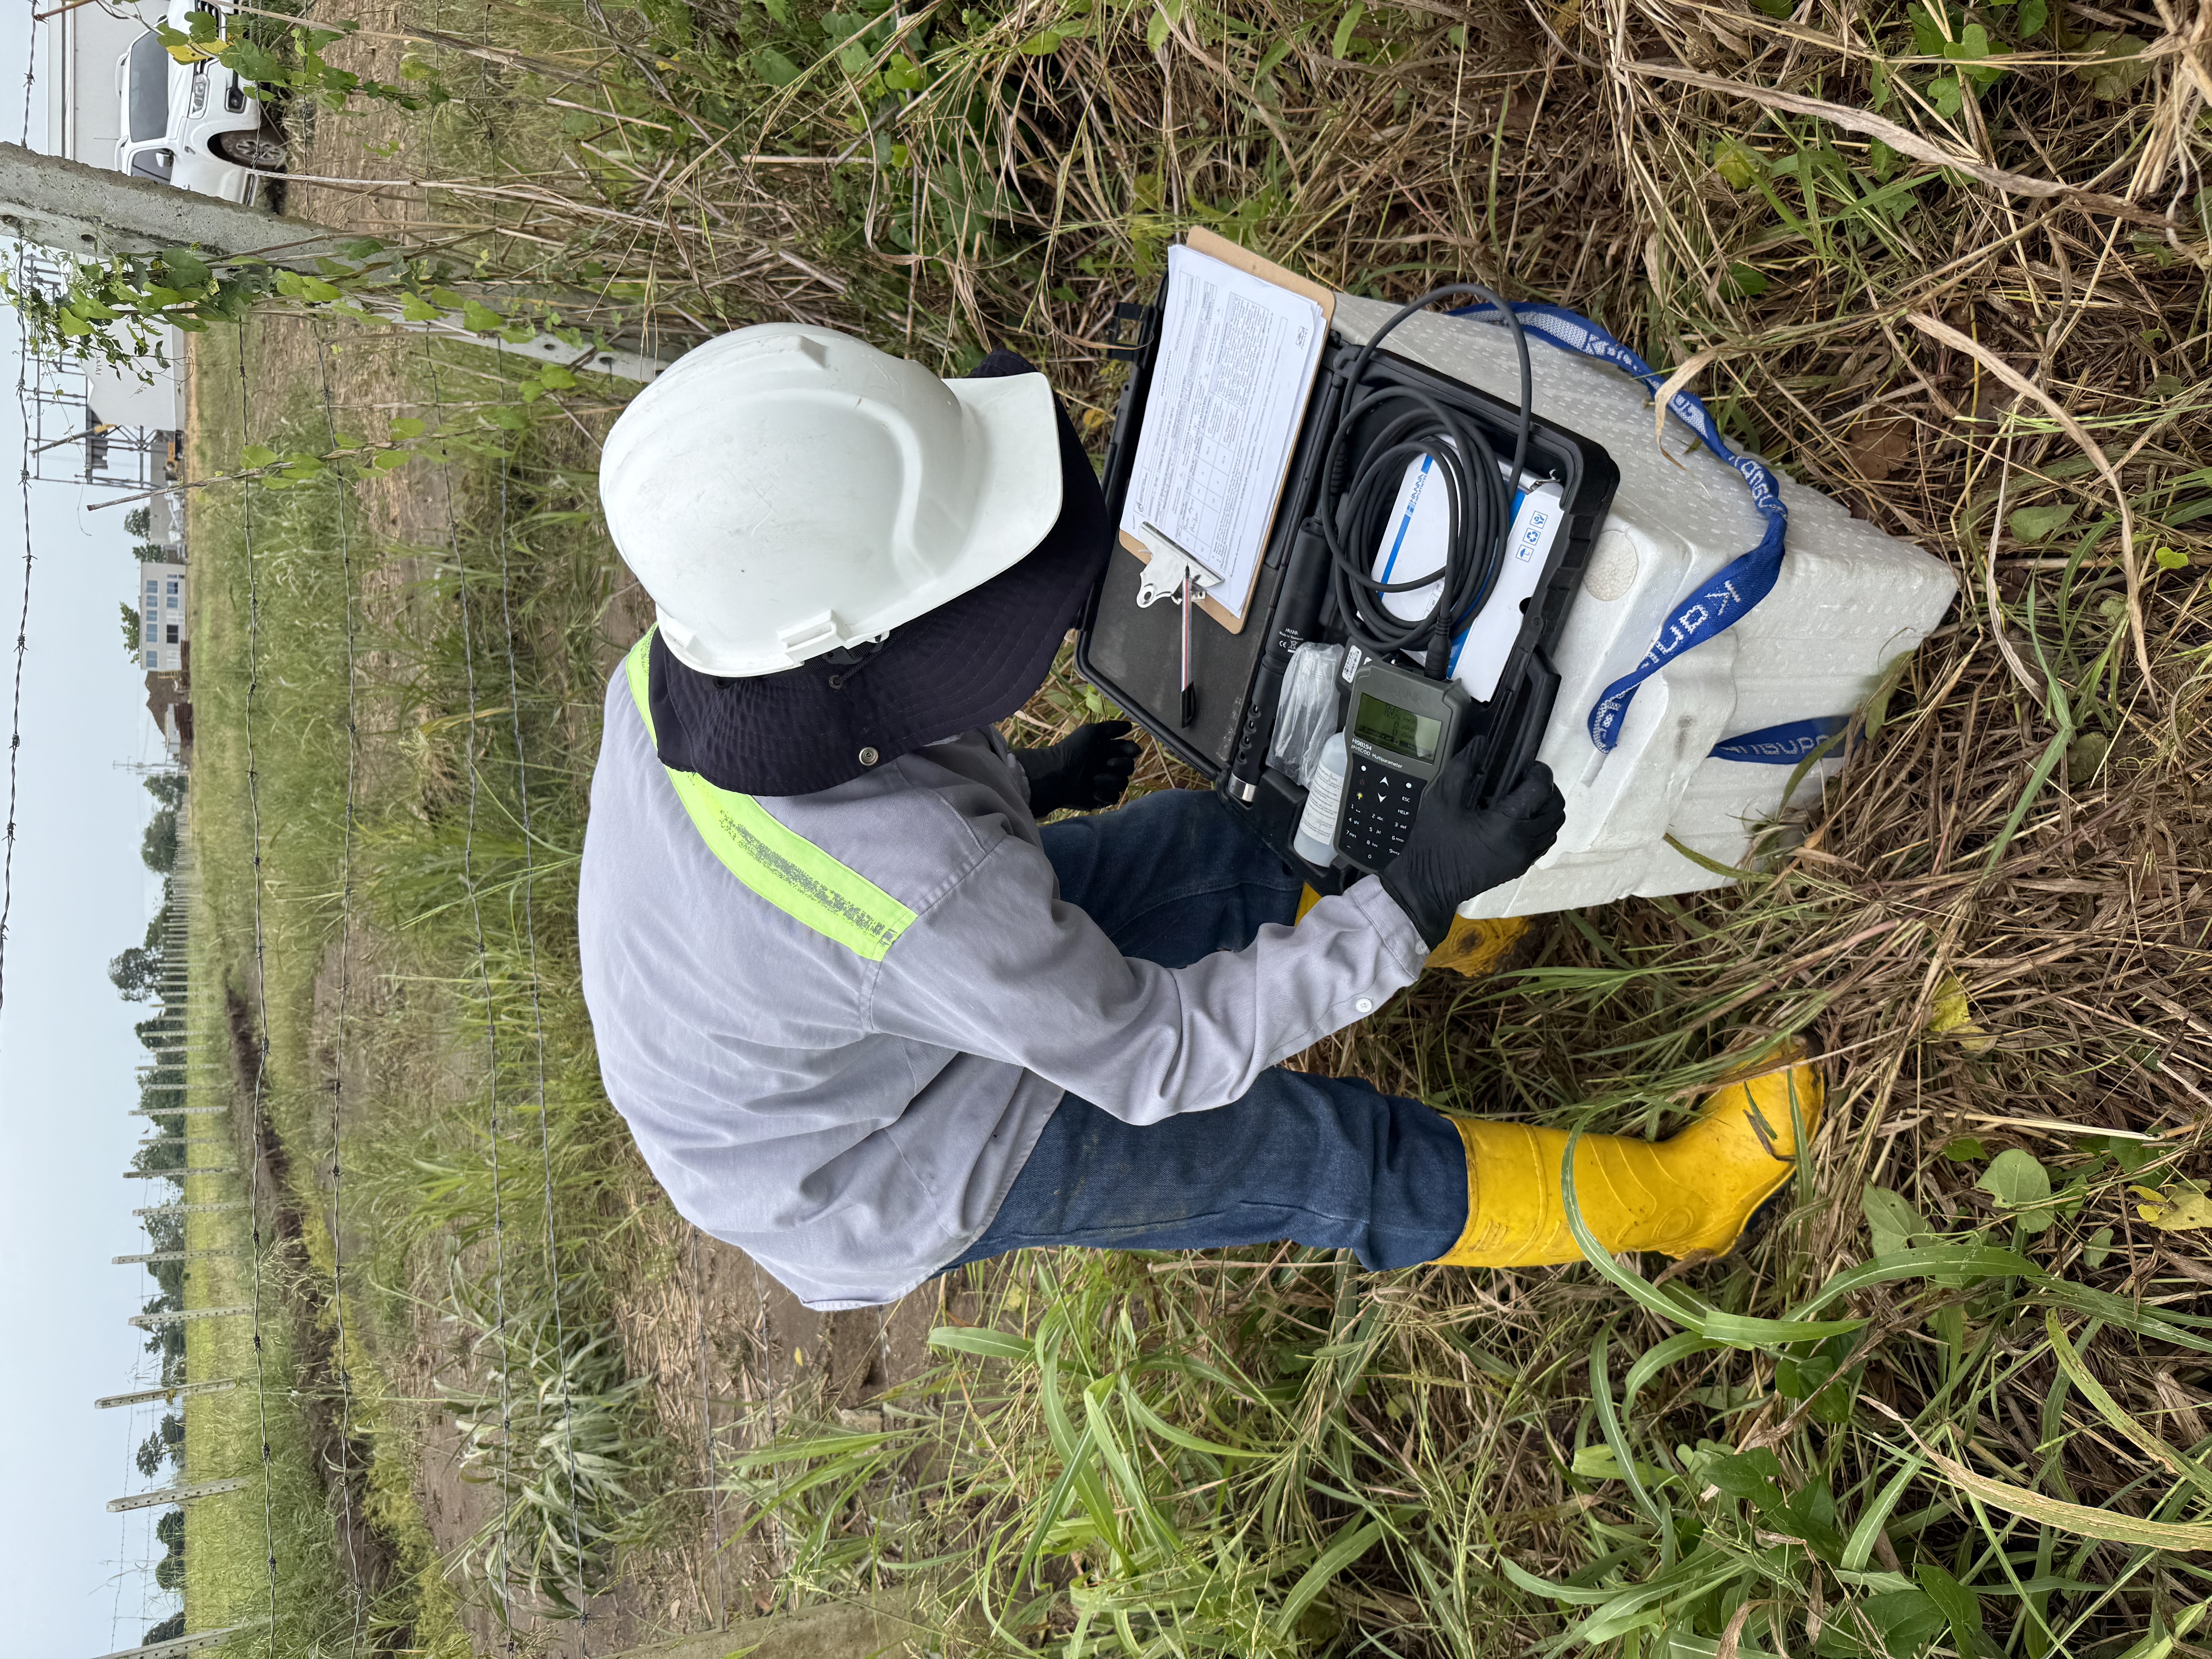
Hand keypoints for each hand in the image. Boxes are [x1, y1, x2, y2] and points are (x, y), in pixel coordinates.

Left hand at [1016, 720, 1140, 815]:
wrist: (1055, 774)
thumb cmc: (1071, 750)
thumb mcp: (1090, 733)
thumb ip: (1111, 728)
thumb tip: (1130, 726)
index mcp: (1106, 750)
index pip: (1128, 750)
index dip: (1132, 750)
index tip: (1131, 751)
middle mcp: (1107, 766)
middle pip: (1129, 767)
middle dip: (1122, 765)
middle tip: (1108, 763)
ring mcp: (1104, 783)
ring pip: (1123, 783)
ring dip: (1111, 780)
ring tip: (1094, 779)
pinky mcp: (1100, 798)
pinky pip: (1114, 798)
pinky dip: (1106, 794)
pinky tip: (1094, 791)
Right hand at [1379, 755, 1564, 948]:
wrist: (1428, 886)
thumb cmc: (1433, 842)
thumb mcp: (1441, 799)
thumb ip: (1463, 768)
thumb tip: (1480, 744)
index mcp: (1507, 824)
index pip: (1541, 789)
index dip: (1538, 771)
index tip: (1526, 765)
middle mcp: (1523, 842)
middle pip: (1556, 808)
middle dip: (1547, 788)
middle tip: (1526, 780)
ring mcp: (1524, 858)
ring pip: (1554, 826)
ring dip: (1546, 808)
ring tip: (1523, 799)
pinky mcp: (1519, 867)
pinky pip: (1544, 842)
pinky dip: (1541, 826)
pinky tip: (1519, 819)